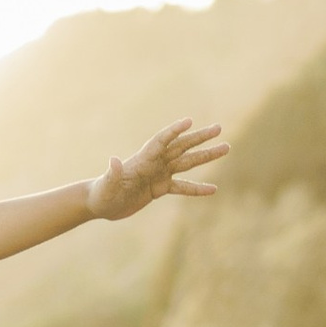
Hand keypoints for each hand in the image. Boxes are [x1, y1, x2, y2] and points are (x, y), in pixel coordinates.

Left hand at [85, 119, 225, 221]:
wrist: (100, 204)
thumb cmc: (101, 193)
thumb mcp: (106, 185)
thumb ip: (113, 173)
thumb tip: (114, 160)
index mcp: (142, 159)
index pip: (161, 141)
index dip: (174, 131)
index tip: (189, 121)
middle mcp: (154, 163)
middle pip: (181, 146)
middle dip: (200, 138)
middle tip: (219, 128)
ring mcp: (159, 174)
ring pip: (187, 162)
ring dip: (206, 156)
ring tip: (226, 148)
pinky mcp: (160, 188)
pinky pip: (182, 186)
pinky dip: (197, 188)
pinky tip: (213, 189)